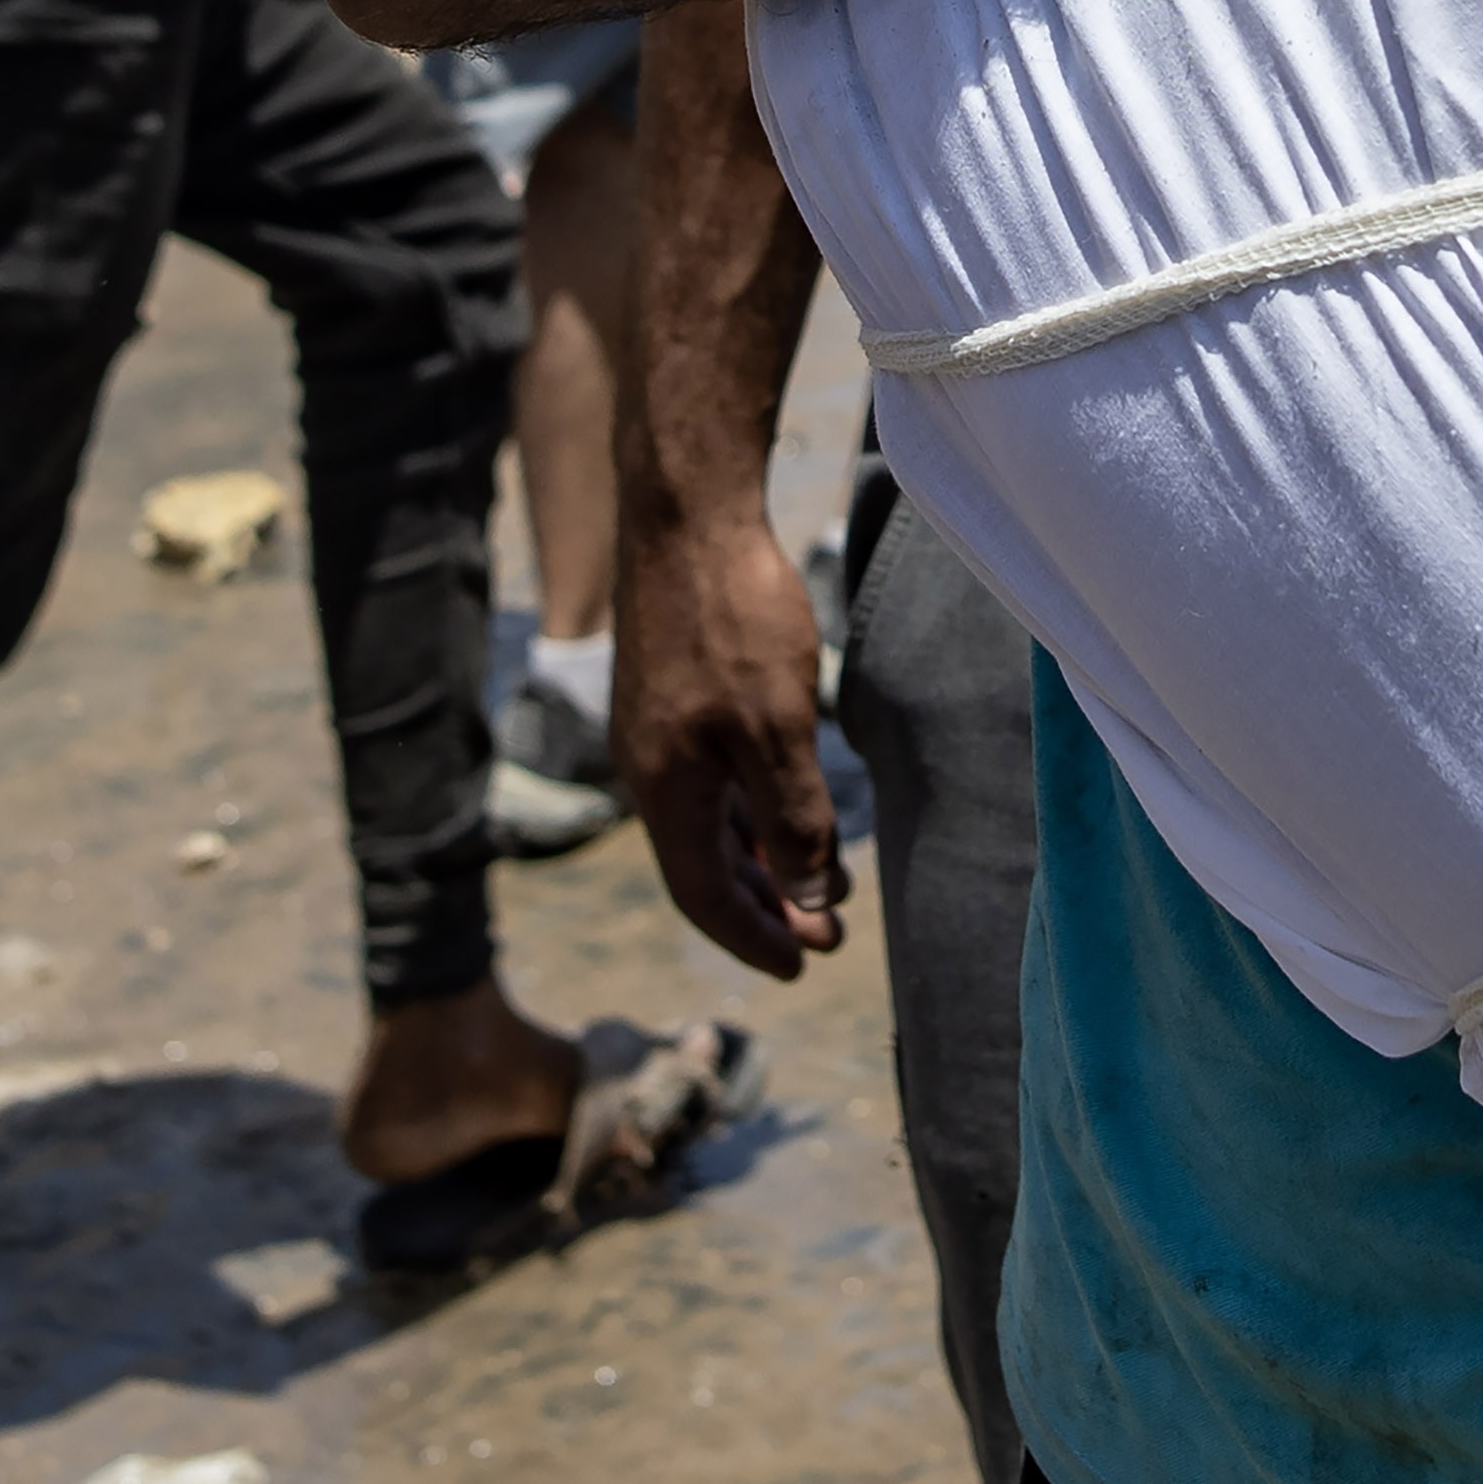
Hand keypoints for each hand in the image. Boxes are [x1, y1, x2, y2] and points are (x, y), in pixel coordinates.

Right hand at [614, 493, 845, 977]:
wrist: (688, 516)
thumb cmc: (732, 621)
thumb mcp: (779, 732)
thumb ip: (793, 820)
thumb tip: (807, 898)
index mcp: (666, 792)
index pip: (704, 896)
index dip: (755, 938)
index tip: (804, 966)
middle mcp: (651, 771)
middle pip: (707, 866)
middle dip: (770, 907)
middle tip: (830, 935)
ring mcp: (659, 733)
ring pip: (712, 823)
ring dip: (768, 860)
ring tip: (827, 883)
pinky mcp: (674, 698)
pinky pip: (713, 781)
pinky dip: (754, 811)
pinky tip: (793, 809)